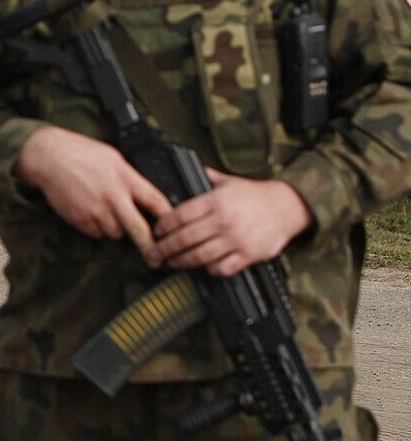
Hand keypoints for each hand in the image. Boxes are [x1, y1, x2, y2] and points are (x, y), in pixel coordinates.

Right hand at [15, 125, 172, 258]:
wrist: (49, 158)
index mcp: (126, 178)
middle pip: (140, 230)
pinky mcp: (81, 220)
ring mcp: (96, 211)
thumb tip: (146, 194)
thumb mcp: (114, 158)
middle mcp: (114, 197)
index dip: (170, 219)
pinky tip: (90, 209)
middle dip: (151, 247)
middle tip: (158, 259)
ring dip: (116, 228)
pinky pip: (96, 233)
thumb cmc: (81, 153)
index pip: (157, 202)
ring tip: (105, 209)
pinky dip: (97, 227)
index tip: (177, 230)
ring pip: (116, 232)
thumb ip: (131, 178)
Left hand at [151, 170, 313, 276]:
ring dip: (181, 261)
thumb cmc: (255, 194)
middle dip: (164, 248)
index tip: (155, 231)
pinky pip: (223, 268)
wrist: (287, 206)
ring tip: (170, 263)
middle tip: (152, 254)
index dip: (163, 226)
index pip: (180, 215)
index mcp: (216, 201)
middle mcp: (224, 221)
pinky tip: (202, 267)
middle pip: (185, 238)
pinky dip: (209, 270)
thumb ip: (205, 178)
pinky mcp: (249, 255)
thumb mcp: (227, 181)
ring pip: (200, 256)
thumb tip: (185, 170)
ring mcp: (237, 240)